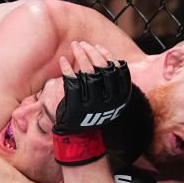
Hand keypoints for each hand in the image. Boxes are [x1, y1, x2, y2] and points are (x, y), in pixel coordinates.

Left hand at [54, 42, 152, 166]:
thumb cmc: (93, 116)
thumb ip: (109, 84)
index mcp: (119, 97)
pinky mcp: (77, 105)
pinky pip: (72, 81)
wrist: (81, 138)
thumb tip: (108, 59)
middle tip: (82, 43)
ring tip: (74, 46)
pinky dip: (67, 68)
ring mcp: (93, 102)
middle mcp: (108, 99)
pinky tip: (63, 61)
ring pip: (88, 72)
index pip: (117, 69)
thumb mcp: (108, 102)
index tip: (98, 46)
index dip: (108, 55)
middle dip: (92, 52)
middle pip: (102, 67)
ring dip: (81, 55)